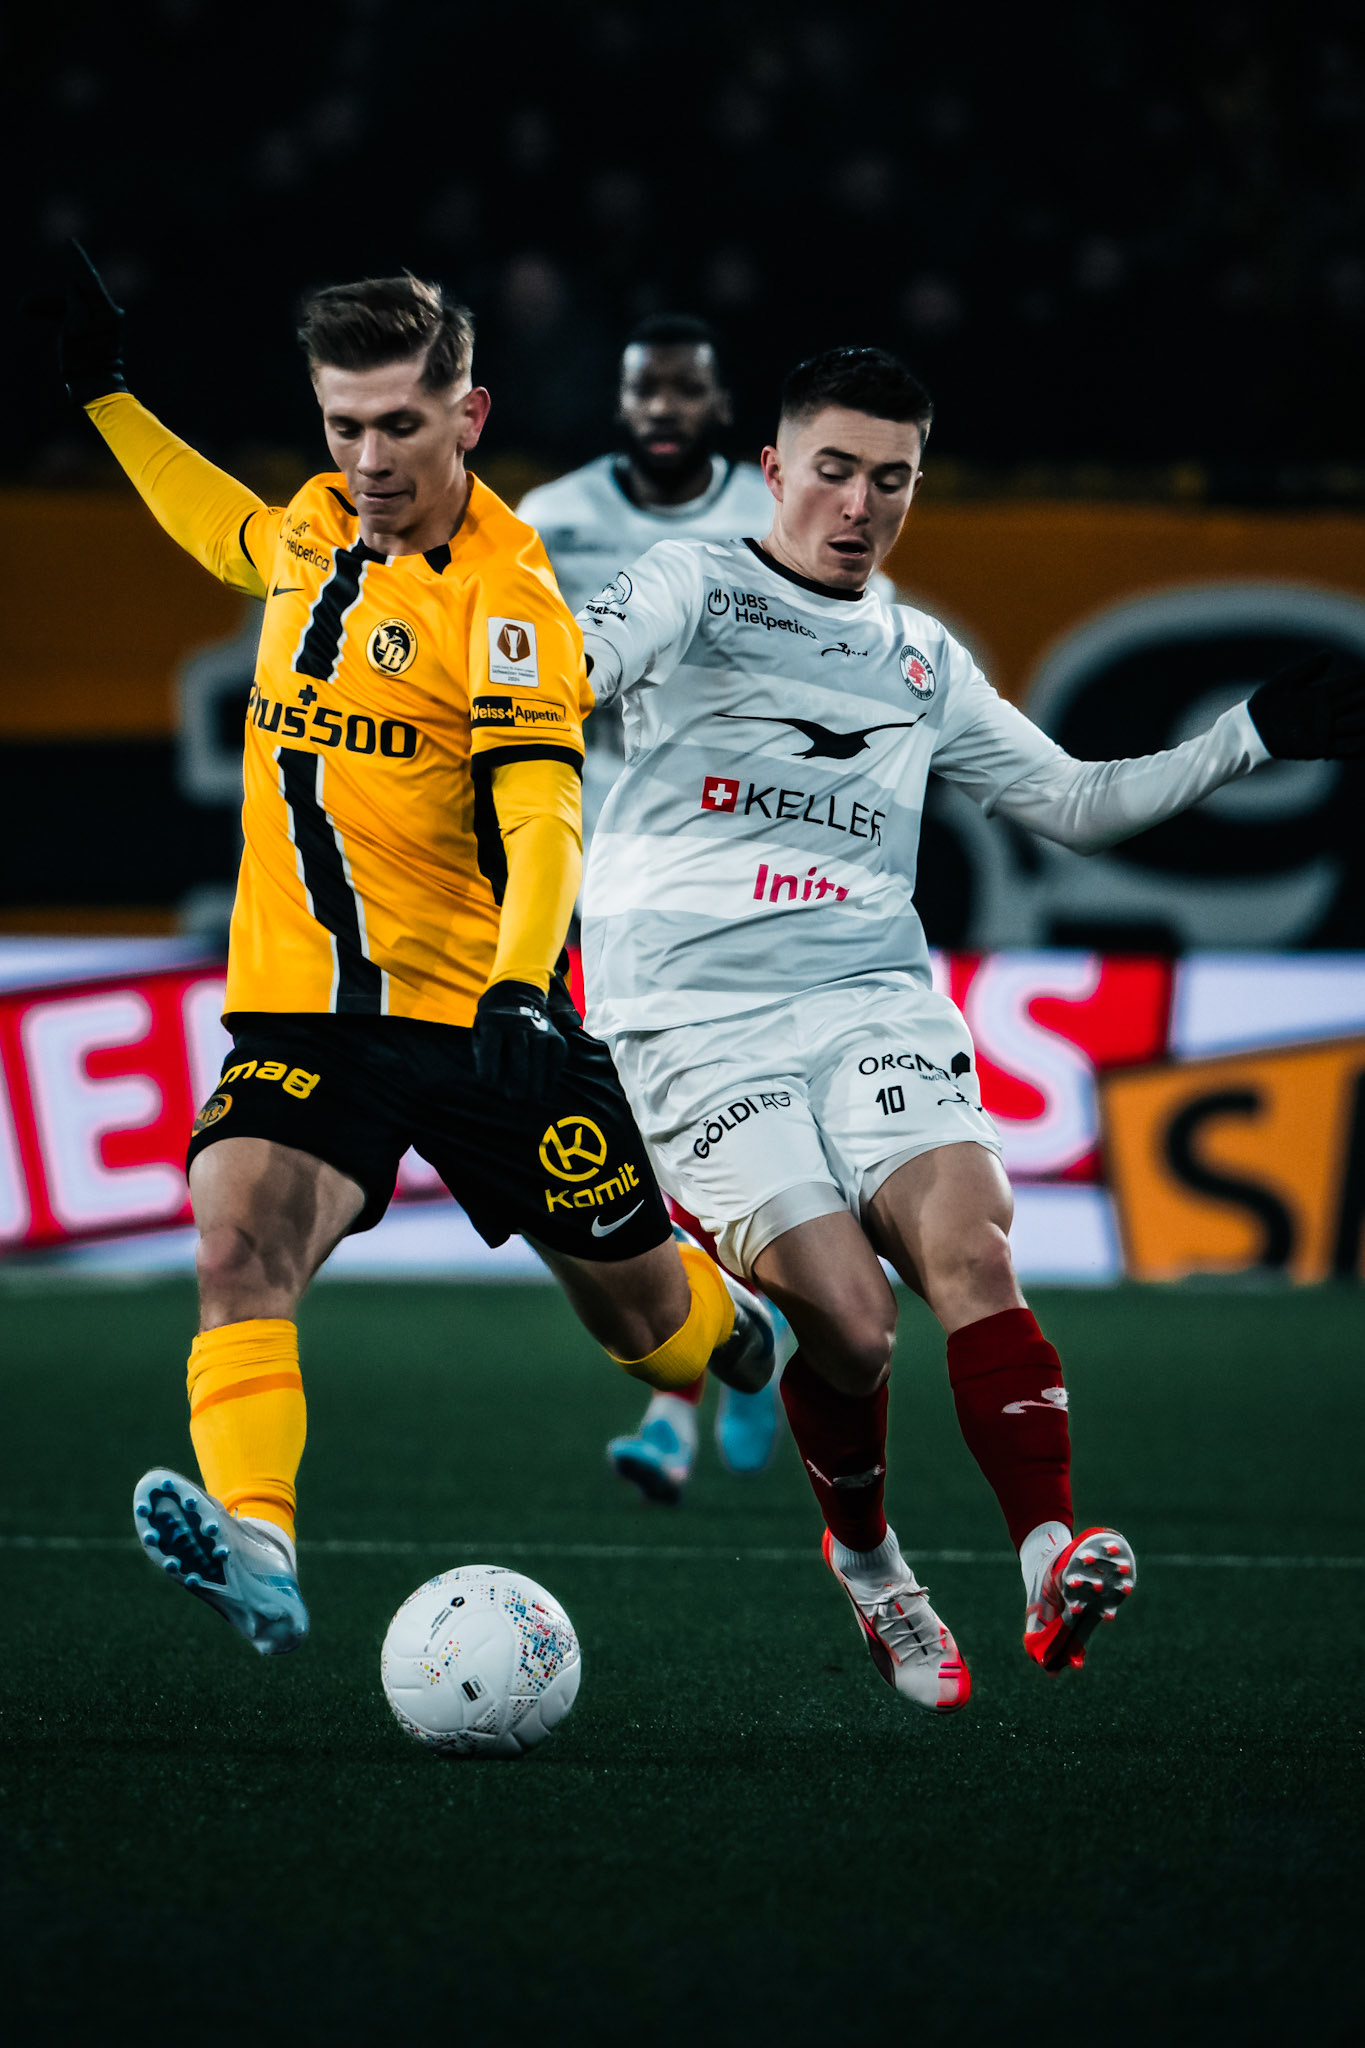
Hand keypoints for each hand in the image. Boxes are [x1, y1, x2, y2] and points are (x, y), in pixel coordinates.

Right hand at [25, 240, 126, 406]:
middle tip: (25, 306)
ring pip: (69, 302)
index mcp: (108, 312)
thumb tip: (72, 286)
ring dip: (47, 304)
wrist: (93, 387)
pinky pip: (71, 312)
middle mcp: (107, 313)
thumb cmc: (85, 362)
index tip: (69, 242)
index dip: (77, 260)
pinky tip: (33, 310)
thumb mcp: (76, 331)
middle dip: (49, 297)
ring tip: (24, 307)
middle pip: (74, 293)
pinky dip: (53, 311)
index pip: (89, 280)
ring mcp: (100, 320)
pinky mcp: (91, 329)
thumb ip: (75, 304)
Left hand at [472, 980, 567, 1102]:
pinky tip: (546, 1090)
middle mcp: (518, 1023)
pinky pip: (556, 1056)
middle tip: (515, 1098)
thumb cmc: (494, 1028)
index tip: (488, 1081)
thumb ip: (485, 1057)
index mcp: (493, 1023)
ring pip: (539, 1057)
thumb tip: (497, 1083)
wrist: (515, 998)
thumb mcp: (481, 1035)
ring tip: (532, 1098)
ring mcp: (539, 1027)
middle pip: (519, 1055)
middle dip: (517, 1080)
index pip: (491, 1047)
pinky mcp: (555, 1034)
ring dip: (536, 1081)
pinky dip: (552, 1075)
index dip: (488, 1066)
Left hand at [1248, 648, 1364, 759]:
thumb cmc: (1265, 703)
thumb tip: (1329, 654)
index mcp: (1320, 694)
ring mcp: (1324, 730)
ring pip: (1355, 726)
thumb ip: (1307, 669)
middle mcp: (1326, 712)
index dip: (1360, 680)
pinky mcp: (1318, 748)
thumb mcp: (1286, 681)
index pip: (1348, 685)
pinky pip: (1344, 749)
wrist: (1251, 730)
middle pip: (1356, 704)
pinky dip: (1357, 747)